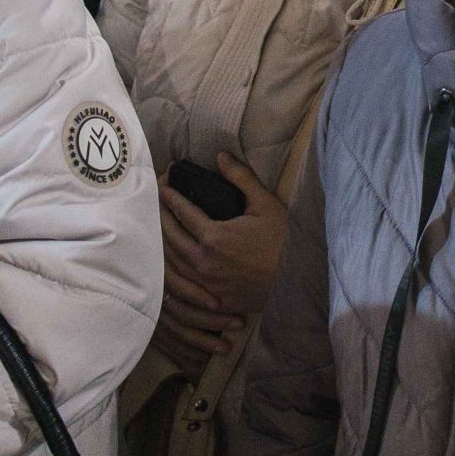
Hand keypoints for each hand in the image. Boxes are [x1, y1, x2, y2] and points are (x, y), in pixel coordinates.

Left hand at [156, 155, 287, 371]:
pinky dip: (171, 270)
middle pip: (170, 237)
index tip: (162, 186)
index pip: (183, 213)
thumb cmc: (284, 240)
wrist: (299, 279)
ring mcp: (207, 284)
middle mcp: (205, 262)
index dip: (170, 197)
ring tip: (158, 229)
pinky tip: (170, 262)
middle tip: (155, 202)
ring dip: (161, 243)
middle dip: (160, 216)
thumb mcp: (266, 204)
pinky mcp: (213, 299)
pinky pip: (182, 285)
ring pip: (171, 262)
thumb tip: (221, 156)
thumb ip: (241, 178)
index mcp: (215, 237)